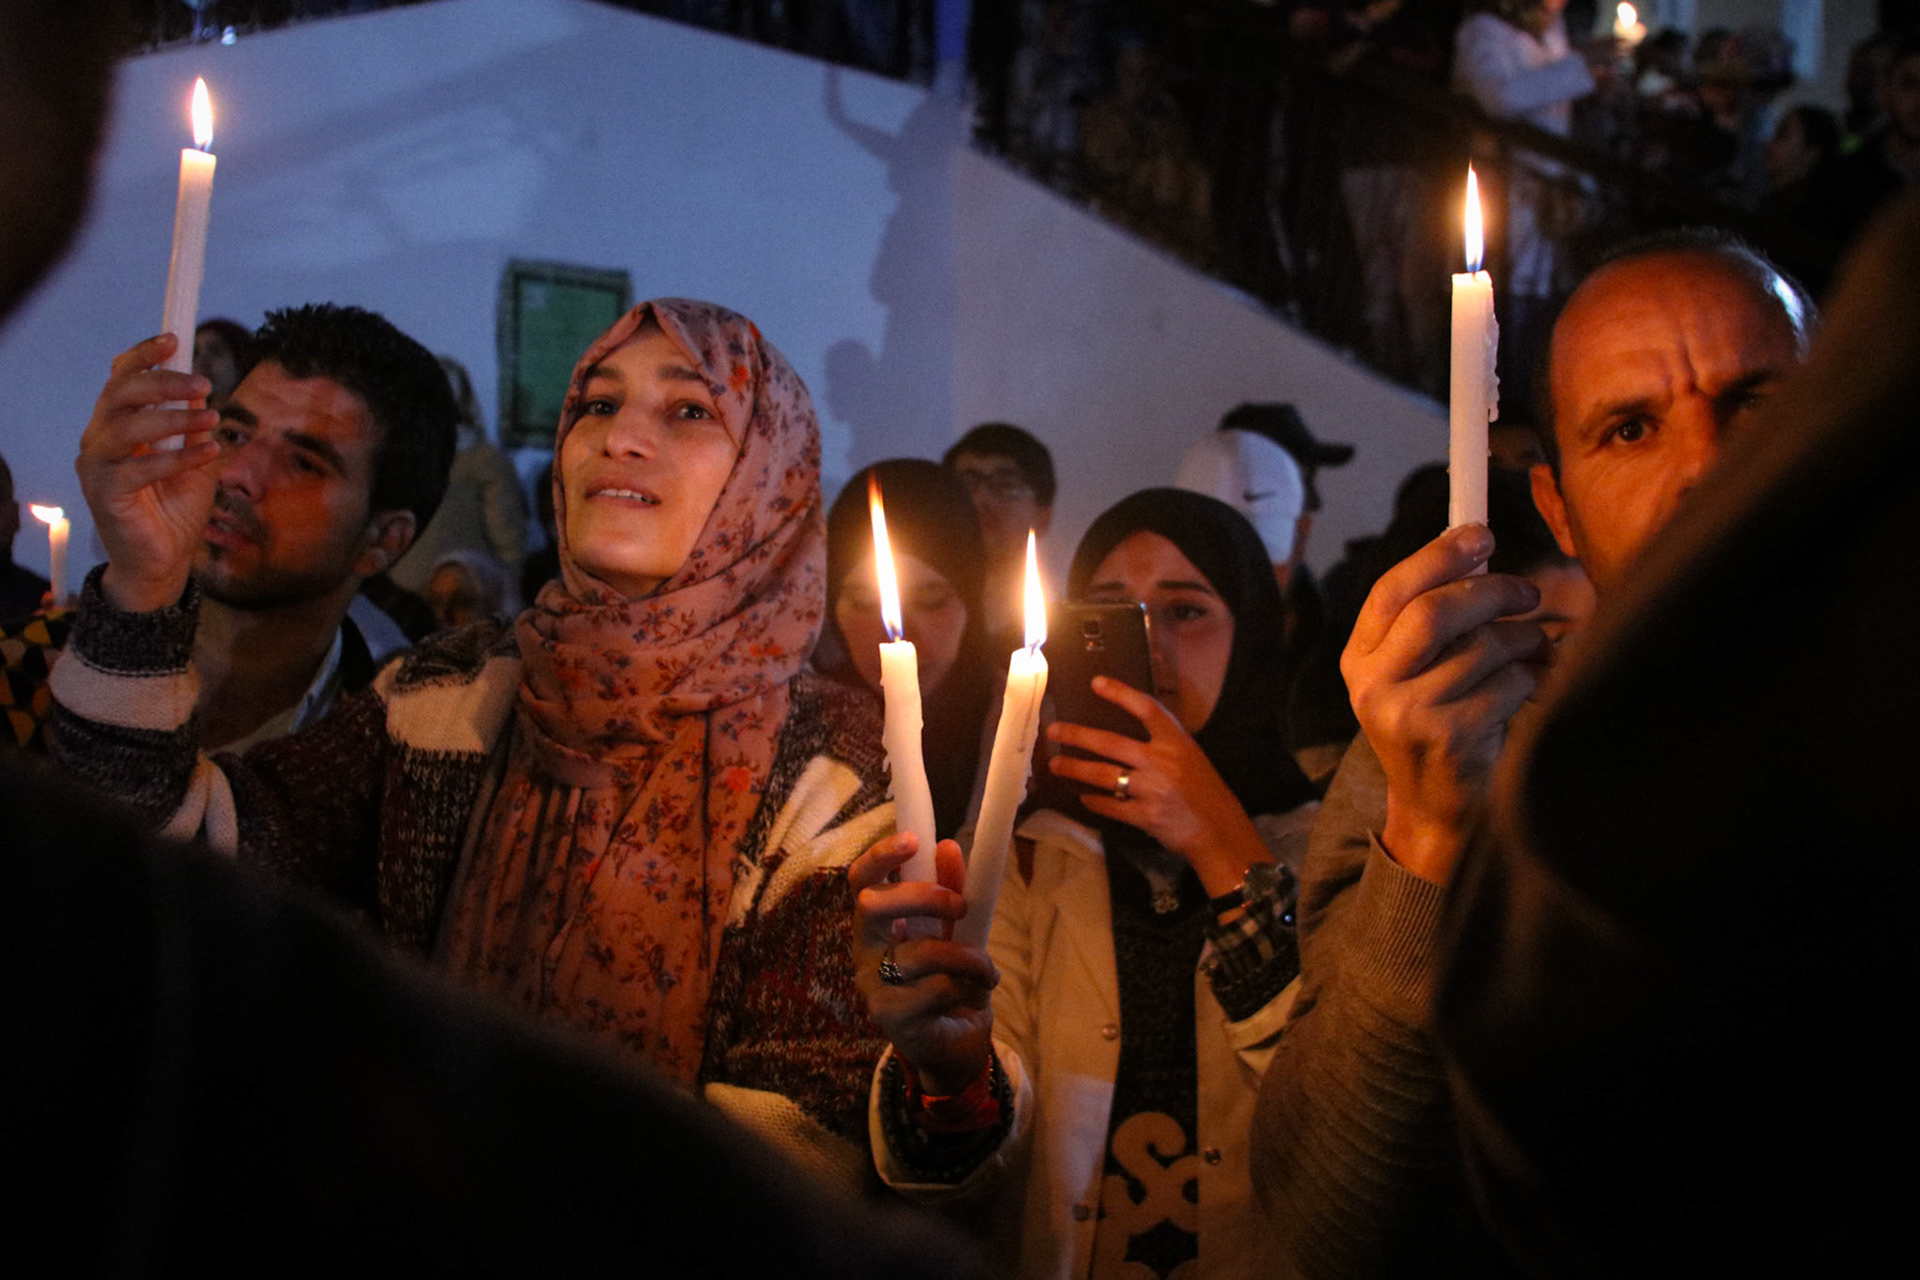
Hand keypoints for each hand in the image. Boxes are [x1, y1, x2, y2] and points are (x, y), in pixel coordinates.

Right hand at [75, 333, 219, 611]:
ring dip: (174, 418)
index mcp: (118, 424)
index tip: (174, 339)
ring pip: (127, 426)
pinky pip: (138, 468)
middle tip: (204, 385)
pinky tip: (207, 452)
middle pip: (121, 394)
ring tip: (211, 419)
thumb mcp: (194, 459)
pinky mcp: (104, 493)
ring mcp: (97, 465)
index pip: (121, 379)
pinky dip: (177, 457)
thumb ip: (193, 427)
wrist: (164, 559)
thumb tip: (200, 390)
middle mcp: (100, 438)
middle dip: (164, 383)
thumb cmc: (175, 507)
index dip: (143, 356)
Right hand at [850, 832, 995, 1095]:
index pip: (861, 881)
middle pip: (873, 906)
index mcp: (877, 923)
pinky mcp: (890, 1018)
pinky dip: (963, 985)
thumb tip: (948, 846)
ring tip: (985, 968)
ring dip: (964, 955)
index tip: (913, 839)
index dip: (881, 856)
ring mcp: (872, 985)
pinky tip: (973, 992)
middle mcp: (865, 951)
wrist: (957, 1044)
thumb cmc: (950, 980)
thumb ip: (951, 890)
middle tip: (961, 906)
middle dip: (924, 897)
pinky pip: (931, 990)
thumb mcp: (956, 931)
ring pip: (916, 952)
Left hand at [1046, 677, 1271, 897]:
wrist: (1221, 834)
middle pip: (1110, 743)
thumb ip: (1164, 746)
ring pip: (1102, 774)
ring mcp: (1152, 790)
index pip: (1146, 709)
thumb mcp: (1192, 759)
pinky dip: (1094, 802)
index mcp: (1178, 742)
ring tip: (1056, 765)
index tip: (1096, 683)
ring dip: (1075, 768)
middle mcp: (1162, 762)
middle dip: (1077, 735)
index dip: (1121, 693)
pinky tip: (1083, 797)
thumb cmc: (1207, 794)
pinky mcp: (1145, 817)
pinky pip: (1110, 806)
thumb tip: (1127, 738)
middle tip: (1054, 730)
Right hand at [1343, 525, 1544, 883]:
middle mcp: (1372, 686)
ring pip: (1481, 647)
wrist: (1438, 811)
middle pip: (1434, 612)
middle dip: (1491, 591)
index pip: (1390, 591)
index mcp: (1358, 660)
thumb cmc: (1438, 724)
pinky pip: (1507, 684)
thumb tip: (1475, 545)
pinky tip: (1527, 689)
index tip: (1481, 535)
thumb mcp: (1415, 672)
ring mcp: (1406, 714)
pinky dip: (1530, 679)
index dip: (1437, 555)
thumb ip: (1429, 618)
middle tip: (1527, 592)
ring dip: (1523, 641)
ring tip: (1533, 651)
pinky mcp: (1447, 738)